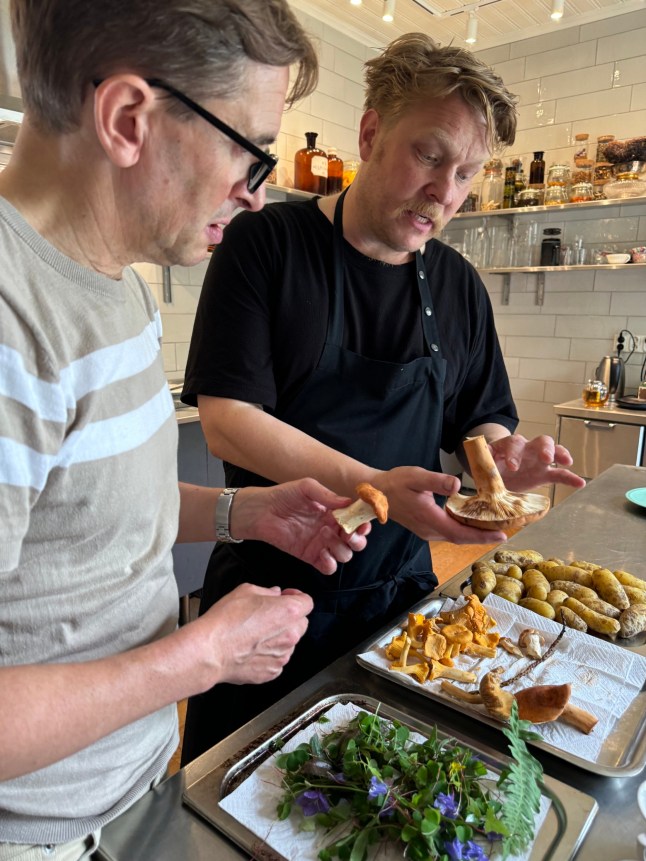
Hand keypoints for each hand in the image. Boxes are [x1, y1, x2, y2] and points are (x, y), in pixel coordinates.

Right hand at [197, 583, 312, 685]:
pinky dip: (269, 654)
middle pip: (301, 623)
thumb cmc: (225, 622)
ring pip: (289, 643)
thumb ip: (266, 591)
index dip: (297, 596)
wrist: (210, 651)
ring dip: (279, 637)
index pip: (307, 602)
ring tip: (256, 634)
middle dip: (289, 618)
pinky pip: (277, 660)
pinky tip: (252, 649)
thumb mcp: (245, 591)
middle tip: (270, 615)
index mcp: (288, 612)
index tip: (287, 596)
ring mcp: (282, 656)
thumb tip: (274, 594)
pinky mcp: (272, 672)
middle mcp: (290, 635)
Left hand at [231, 478, 369, 573]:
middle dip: (357, 540)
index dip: (364, 523)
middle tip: (348, 533)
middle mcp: (331, 529)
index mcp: (334, 512)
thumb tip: (349, 502)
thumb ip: (328, 495)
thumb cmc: (283, 495)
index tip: (363, 523)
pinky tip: (323, 554)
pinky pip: (328, 567)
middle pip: (356, 542)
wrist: (261, 511)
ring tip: (324, 535)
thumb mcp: (306, 487)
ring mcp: (321, 544)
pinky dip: (330, 564)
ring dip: (341, 549)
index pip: (357, 520)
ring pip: (345, 555)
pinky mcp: (310, 556)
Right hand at [370, 466, 507, 544]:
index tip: (502, 535)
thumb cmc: (395, 482)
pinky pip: (449, 532)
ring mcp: (426, 531)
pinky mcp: (425, 528)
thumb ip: (437, 481)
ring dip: (475, 534)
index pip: (460, 532)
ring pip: (455, 537)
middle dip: (483, 537)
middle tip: (505, 531)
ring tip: (494, 527)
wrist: (375, 492)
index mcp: (429, 519)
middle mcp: (429, 530)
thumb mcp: (416, 477)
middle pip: (461, 538)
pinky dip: (464, 530)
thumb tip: (457, 484)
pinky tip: (473, 522)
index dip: (482, 536)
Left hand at [489, 434, 585, 491]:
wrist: (494, 475)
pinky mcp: (545, 474)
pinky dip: (570, 478)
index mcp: (508, 446)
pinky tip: (580, 483)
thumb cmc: (489, 468)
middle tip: (545, 459)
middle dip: (544, 448)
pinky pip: (560, 474)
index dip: (514, 453)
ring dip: (560, 454)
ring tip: (567, 462)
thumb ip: (482, 463)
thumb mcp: (482, 465)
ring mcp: (537, 460)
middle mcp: (526, 449)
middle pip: (540, 441)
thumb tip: (481, 459)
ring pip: (553, 450)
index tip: (512, 467)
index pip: (513, 443)